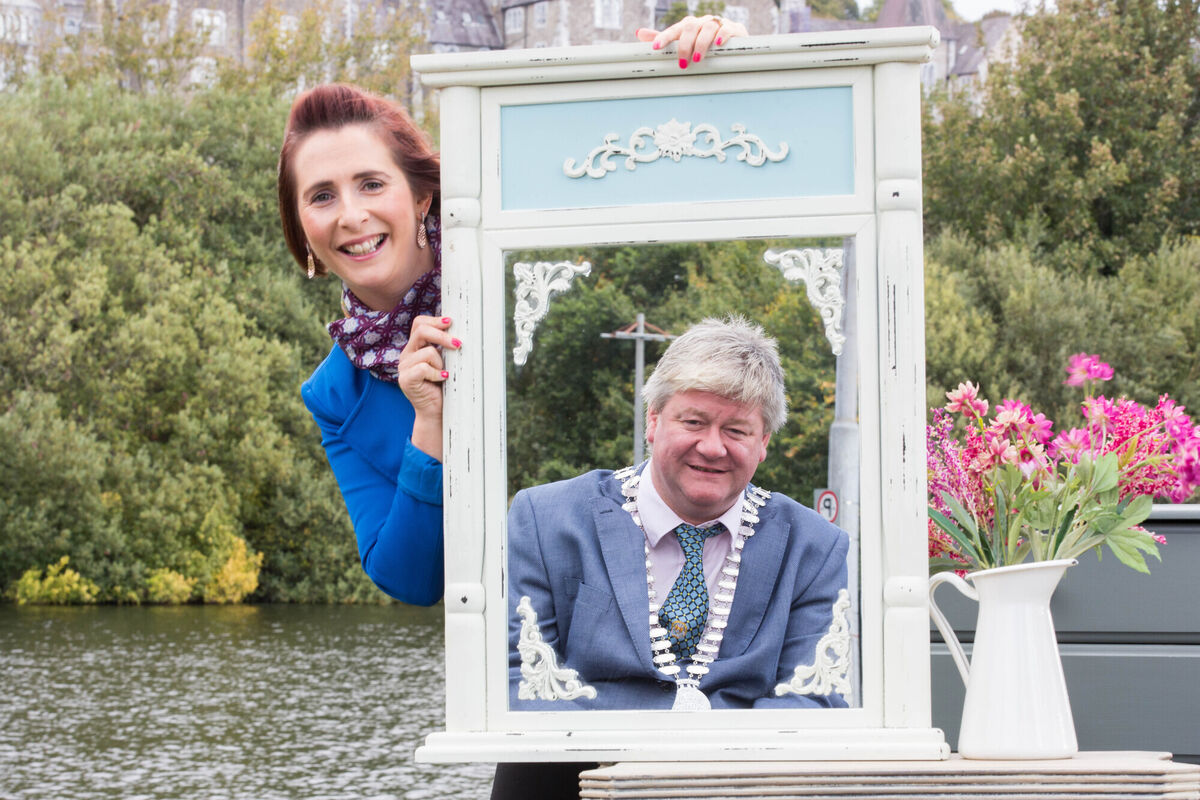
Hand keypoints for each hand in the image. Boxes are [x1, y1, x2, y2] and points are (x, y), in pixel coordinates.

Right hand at [397, 315, 460, 461]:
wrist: (436, 411)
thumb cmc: (444, 386)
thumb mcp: (446, 362)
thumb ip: (446, 347)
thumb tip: (460, 331)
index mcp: (415, 347)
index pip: (419, 323)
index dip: (435, 320)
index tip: (451, 322)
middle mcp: (407, 354)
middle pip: (421, 330)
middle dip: (443, 336)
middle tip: (459, 344)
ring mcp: (404, 367)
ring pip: (428, 352)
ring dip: (442, 363)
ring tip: (444, 375)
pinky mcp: (405, 379)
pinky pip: (423, 368)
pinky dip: (436, 373)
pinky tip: (441, 380)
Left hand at [636, 14, 747, 67]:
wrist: (733, 39)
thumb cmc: (704, 41)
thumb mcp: (684, 41)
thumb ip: (665, 38)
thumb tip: (640, 33)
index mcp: (689, 25)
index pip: (675, 29)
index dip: (664, 37)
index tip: (655, 48)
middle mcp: (702, 22)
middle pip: (691, 27)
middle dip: (685, 45)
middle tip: (682, 63)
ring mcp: (718, 24)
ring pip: (708, 28)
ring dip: (701, 43)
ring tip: (697, 58)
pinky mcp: (735, 28)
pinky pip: (727, 28)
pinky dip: (722, 35)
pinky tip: (718, 43)